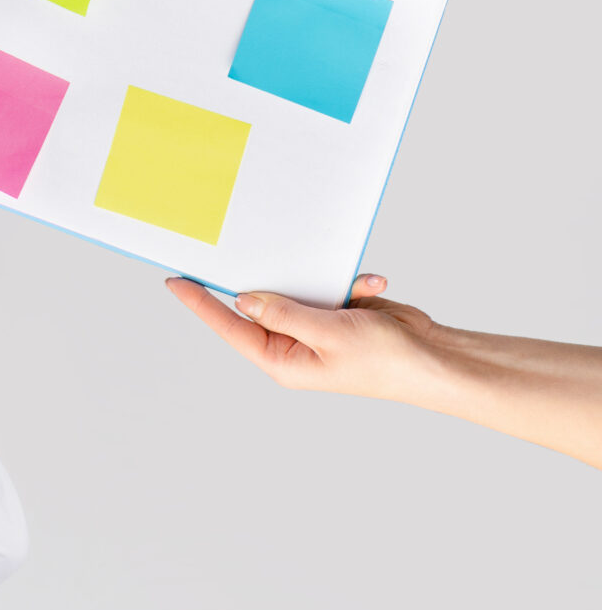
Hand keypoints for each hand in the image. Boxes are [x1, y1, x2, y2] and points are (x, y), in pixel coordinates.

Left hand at [165, 275, 450, 403]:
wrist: (436, 358)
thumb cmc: (386, 361)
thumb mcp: (329, 334)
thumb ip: (284, 313)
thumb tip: (244, 299)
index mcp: (282, 360)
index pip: (230, 327)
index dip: (201, 303)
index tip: (175, 281)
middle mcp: (293, 345)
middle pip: (261, 304)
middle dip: (267, 279)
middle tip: (244, 248)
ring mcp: (315, 328)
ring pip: (296, 290)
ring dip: (321, 280)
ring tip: (347, 285)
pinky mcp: (337, 313)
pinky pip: (330, 286)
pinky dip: (351, 282)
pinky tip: (372, 285)